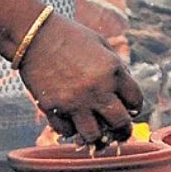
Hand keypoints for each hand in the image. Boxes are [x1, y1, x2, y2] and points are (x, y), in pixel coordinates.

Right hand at [18, 14, 142, 146]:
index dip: (134, 106)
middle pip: (120, 123)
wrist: (34, 35)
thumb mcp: (101, 45)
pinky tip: (71, 121)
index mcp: (113, 71)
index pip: (135, 101)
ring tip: (94, 130)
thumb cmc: (70, 37)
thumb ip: (117, 68)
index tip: (129, 108)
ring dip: (96, 135)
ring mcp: (74, 101)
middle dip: (122, 129)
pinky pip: (66, 132)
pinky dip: (70, 129)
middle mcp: (97, 89)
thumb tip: (126, 94)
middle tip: (119, 130)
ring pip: (93, 136)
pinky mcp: (52, 108)